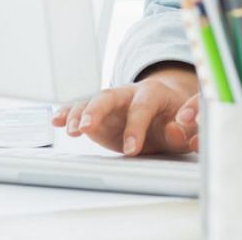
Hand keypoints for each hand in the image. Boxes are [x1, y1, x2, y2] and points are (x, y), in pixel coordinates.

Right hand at [51, 65, 199, 155]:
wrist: (167, 106)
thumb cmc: (175, 116)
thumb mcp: (185, 126)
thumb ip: (182, 131)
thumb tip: (175, 131)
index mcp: (153, 93)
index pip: (143, 107)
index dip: (136, 127)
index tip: (131, 150)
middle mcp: (129, 92)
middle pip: (110, 95)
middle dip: (97, 110)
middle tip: (87, 127)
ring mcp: (112, 101)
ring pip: (93, 101)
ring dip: (79, 113)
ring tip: (69, 129)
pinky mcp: (99, 113)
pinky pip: (82, 109)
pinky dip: (68, 113)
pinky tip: (56, 120)